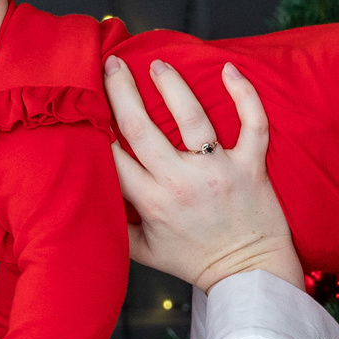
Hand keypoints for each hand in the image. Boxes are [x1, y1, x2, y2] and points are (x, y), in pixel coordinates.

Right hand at [102, 58, 301, 293]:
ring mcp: (217, 171)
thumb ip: (115, 224)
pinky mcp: (250, 166)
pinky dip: (244, 95)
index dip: (96, 126)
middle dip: (122, 90)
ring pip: (191, 118)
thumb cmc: (196, 261)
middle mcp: (181, 182)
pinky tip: (229, 70)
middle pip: (142, 127)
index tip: (87, 102)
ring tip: (158, 64)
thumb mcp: (144, 252)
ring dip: (172, 86)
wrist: (248, 274)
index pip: (113, 156)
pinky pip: (252, 125)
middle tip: (112, 63)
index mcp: (152, 202)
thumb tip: (87, 198)